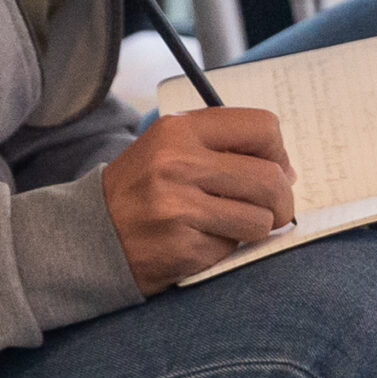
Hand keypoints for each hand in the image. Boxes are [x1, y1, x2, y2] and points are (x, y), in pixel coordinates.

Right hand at [102, 107, 296, 296]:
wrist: (90, 234)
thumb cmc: (142, 188)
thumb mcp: (170, 147)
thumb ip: (222, 147)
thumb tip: (286, 171)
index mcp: (179, 130)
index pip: (262, 128)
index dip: (278, 152)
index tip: (275, 168)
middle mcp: (177, 165)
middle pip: (269, 179)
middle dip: (281, 200)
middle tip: (270, 209)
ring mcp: (178, 209)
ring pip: (259, 220)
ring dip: (253, 228)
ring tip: (228, 225)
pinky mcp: (182, 248)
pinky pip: (233, 249)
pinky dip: (224, 249)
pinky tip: (199, 241)